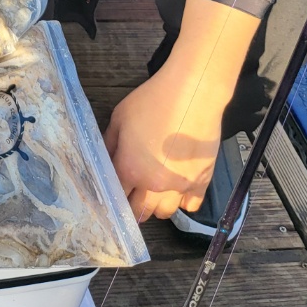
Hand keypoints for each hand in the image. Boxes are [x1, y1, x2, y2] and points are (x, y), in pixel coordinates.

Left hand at [104, 65, 223, 221]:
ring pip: (164, 213)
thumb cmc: (152, 101)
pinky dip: (183, 201)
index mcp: (130, 169)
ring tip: (154, 191)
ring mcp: (179, 186)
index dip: (113, 195)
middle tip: (132, 196)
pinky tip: (178, 187)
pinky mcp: (201, 182)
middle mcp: (153, 185)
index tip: (114, 193)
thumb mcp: (119, 117)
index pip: (116, 196)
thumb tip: (105, 161)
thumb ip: (109, 143)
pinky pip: (190, 206)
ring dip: (157, 206)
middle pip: (140, 212)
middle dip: (133, 207)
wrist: (192, 94)